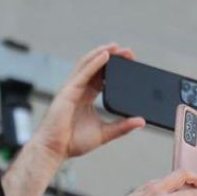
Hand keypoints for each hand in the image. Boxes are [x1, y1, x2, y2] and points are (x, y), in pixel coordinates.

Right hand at [32, 43, 144, 162]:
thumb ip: (122, 126)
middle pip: (96, 68)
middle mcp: (79, 90)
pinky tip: (105, 55)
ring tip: (118, 47)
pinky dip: (95, 63)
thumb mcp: (105, 133)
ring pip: (88, 65)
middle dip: (111, 57)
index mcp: (86, 97)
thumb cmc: (73, 142)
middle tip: (128, 52)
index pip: (102, 78)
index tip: (129, 64)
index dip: (114, 69)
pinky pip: (83, 73)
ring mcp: (72, 89)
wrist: (55, 149)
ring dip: (103, 53)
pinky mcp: (68, 91)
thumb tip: (141, 121)